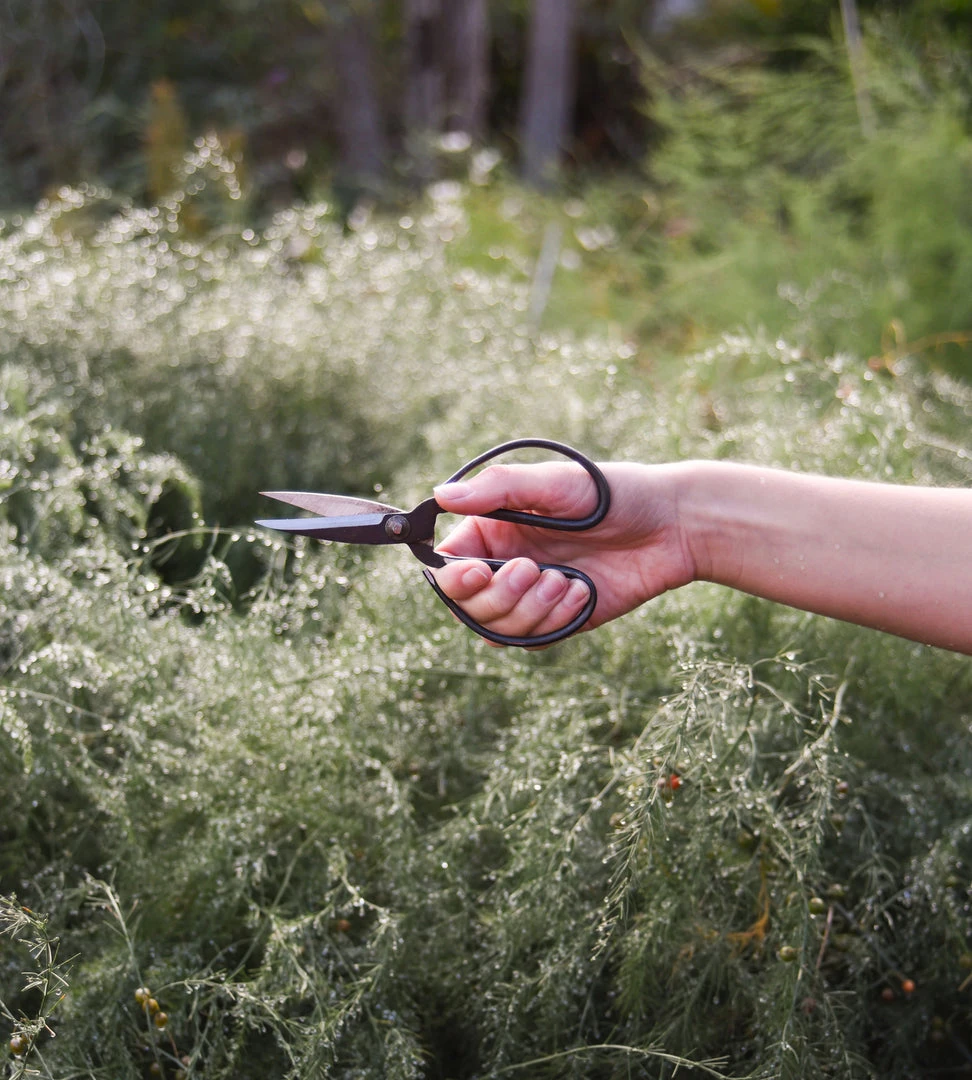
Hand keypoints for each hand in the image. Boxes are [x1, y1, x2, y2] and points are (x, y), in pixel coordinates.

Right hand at [430, 461, 696, 643]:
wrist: (672, 527)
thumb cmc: (614, 494)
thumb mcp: (556, 482)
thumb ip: (498, 489)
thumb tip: (441, 495)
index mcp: (493, 529)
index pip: (449, 564)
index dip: (454, 577)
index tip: (479, 571)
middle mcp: (506, 564)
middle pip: (468, 604)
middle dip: (498, 595)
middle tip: (533, 569)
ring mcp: (531, 596)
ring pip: (499, 628)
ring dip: (529, 609)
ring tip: (567, 580)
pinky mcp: (559, 620)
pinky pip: (534, 639)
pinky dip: (555, 620)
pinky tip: (584, 591)